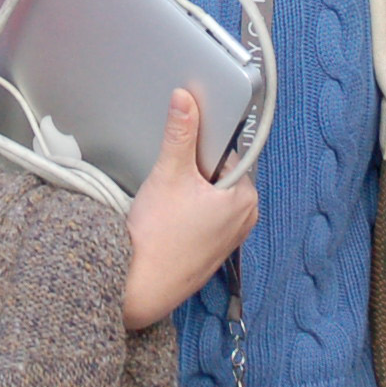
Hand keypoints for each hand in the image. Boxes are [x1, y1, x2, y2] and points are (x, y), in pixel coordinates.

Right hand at [120, 89, 256, 330]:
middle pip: (219, 172)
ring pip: (209, 195)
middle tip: (171, 182)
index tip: (184, 152)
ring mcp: (230, 237)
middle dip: (193, 170)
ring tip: (168, 203)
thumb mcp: (169, 173)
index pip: (228, 151)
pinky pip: (204, 217)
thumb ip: (180, 132)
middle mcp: (245, 218)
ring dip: (189, 191)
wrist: (140, 286)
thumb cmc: (158, 239)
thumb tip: (185, 100)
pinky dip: (187, 212)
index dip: (201, 147)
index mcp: (245, 197)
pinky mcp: (213, 249)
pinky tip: (168, 220)